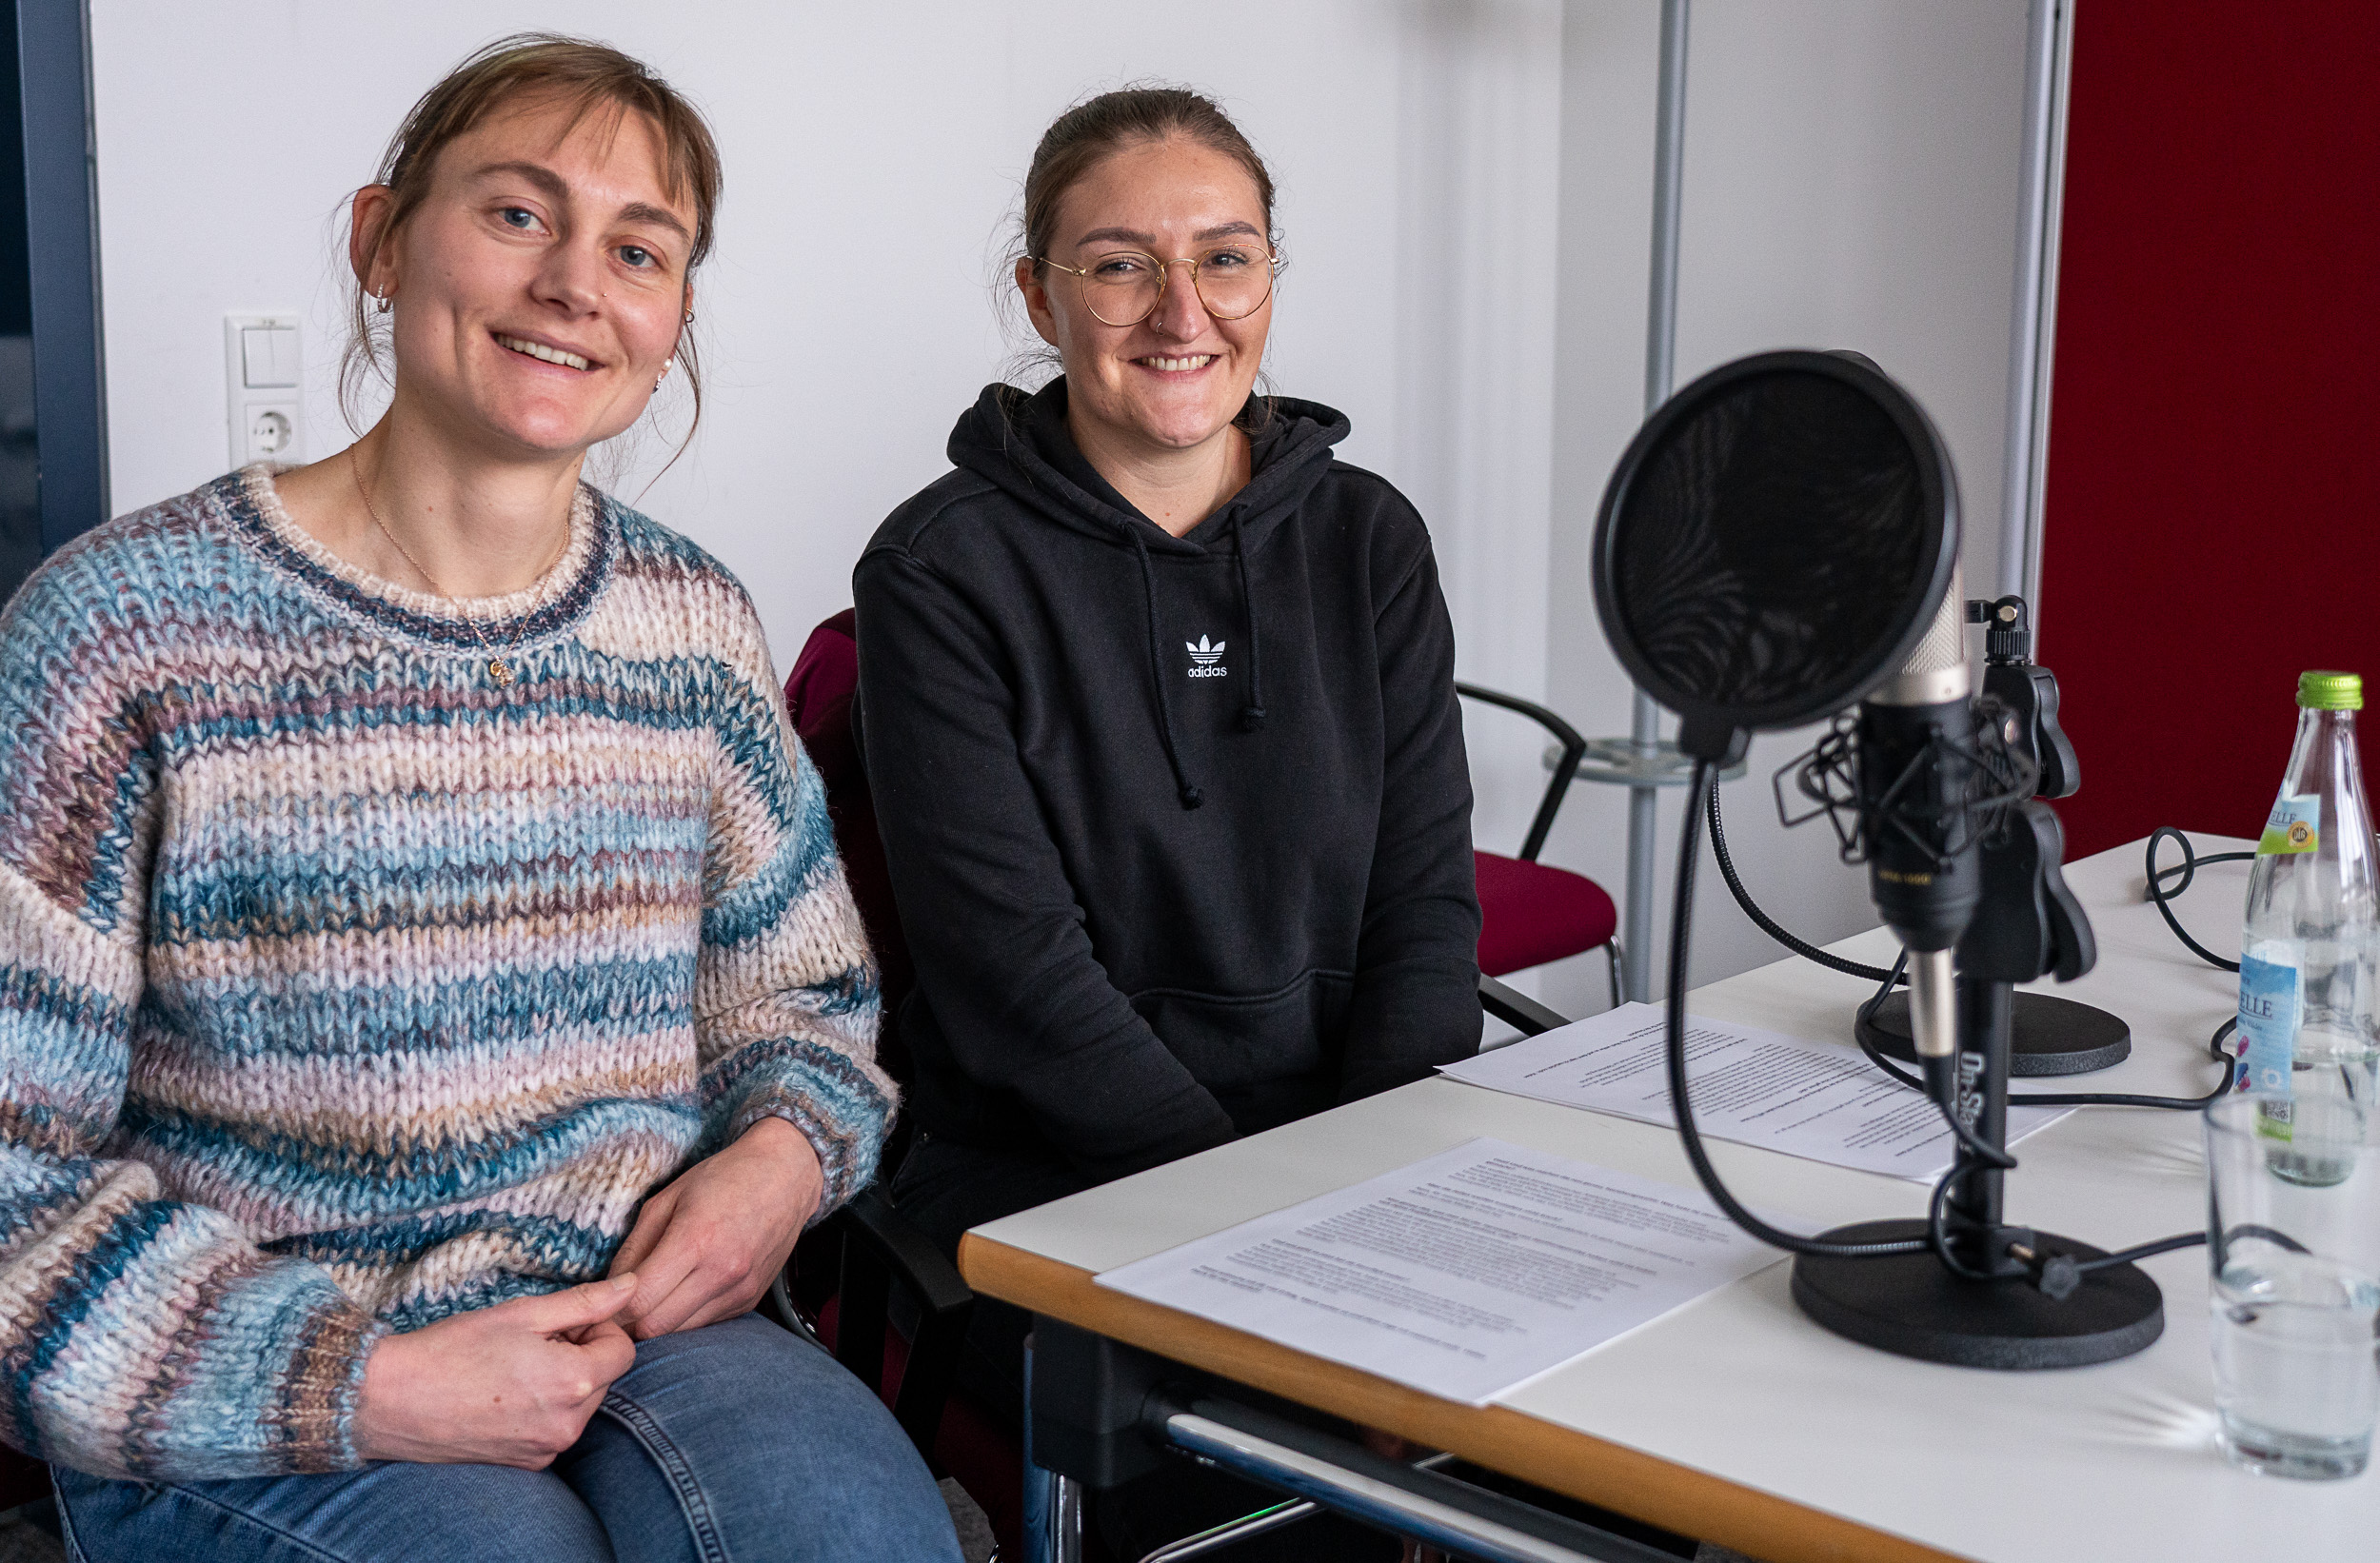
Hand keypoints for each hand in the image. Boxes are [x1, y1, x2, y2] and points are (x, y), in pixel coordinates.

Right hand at [354, 1274, 640, 1466]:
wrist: (390, 1401)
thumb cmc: (454, 1349)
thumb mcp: (524, 1313)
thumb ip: (585, 1302)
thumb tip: (632, 1287)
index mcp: (573, 1383)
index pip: (623, 1351)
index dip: (598, 1329)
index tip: (561, 1324)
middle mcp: (566, 1425)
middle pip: (604, 1379)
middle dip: (580, 1355)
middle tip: (532, 1343)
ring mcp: (545, 1450)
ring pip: (581, 1406)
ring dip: (563, 1382)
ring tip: (514, 1369)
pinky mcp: (525, 1465)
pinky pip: (555, 1430)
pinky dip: (543, 1410)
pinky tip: (503, 1396)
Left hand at [608, 1116, 823, 1339]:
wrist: (785, 1174)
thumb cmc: (722, 1178)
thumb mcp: (666, 1199)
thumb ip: (634, 1247)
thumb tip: (609, 1290)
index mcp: (695, 1239)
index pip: (639, 1301)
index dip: (612, 1308)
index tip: (603, 1300)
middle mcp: (722, 1271)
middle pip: (656, 1328)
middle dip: (630, 1322)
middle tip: (618, 1306)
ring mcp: (740, 1289)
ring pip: (680, 1333)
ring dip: (658, 1322)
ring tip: (650, 1298)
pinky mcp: (749, 1300)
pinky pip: (705, 1325)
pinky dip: (685, 1316)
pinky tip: (683, 1292)